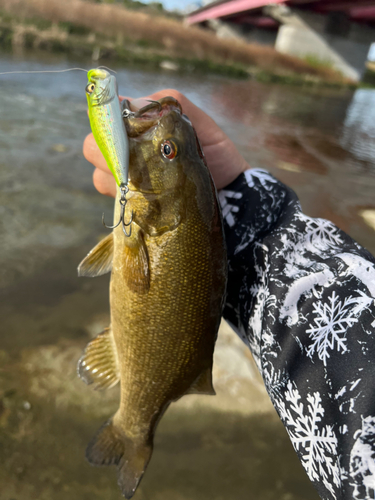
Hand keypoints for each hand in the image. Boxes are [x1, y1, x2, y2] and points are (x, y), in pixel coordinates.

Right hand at [83, 89, 248, 196]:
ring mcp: (127, 179)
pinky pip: (114, 199)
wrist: (230, 190)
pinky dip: (125, 197)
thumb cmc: (214, 152)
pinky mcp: (134, 204)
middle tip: (134, 158)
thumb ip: (170, 104)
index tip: (122, 130)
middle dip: (108, 151)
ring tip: (146, 179)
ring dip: (117, 176)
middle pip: (92, 147)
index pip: (103, 118)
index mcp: (138, 127)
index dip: (106, 122)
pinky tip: (147, 196)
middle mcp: (126, 151)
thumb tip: (133, 101)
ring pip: (99, 175)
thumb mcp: (198, 122)